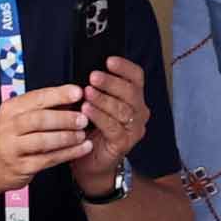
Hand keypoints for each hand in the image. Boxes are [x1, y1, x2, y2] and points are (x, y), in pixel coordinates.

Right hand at [0, 85, 91, 196]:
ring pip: (43, 140)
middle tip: (83, 118)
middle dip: (64, 118)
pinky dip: (69, 153)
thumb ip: (44, 108)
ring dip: (67, 137)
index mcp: (11, 109)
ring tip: (82, 134)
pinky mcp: (22, 166)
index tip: (78, 92)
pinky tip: (83, 148)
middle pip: (39, 119)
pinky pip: (49, 159)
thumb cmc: (12, 137)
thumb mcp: (20, 118)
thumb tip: (74, 97)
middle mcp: (9, 126)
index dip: (58, 95)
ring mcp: (14, 147)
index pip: (36, 98)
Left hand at [70, 58, 151, 195]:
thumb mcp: (93, 102)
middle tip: (93, 76)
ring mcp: (133, 129)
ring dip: (104, 99)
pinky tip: (86, 109)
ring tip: (86, 92)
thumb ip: (94, 86)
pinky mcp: (124, 143)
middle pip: (131, 93)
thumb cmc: (89, 127)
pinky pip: (113, 128)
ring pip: (123, 110)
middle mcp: (138, 113)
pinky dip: (99, 117)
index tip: (108, 60)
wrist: (89, 160)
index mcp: (133, 98)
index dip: (125, 68)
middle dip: (111, 83)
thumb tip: (83, 66)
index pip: (136, 78)